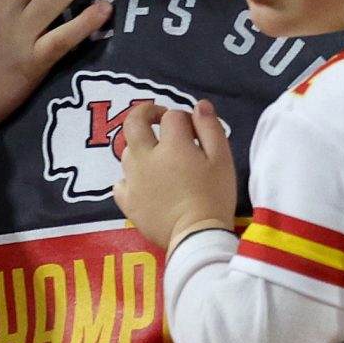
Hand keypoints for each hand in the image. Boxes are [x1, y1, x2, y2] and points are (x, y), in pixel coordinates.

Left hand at [112, 99, 234, 248]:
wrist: (196, 237)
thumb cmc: (214, 197)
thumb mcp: (222, 159)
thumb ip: (210, 128)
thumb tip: (199, 105)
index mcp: (172, 145)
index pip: (172, 116)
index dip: (184, 118)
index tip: (194, 130)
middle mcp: (146, 157)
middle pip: (133, 123)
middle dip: (145, 113)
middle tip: (158, 119)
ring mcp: (133, 179)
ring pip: (128, 152)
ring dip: (141, 147)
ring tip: (159, 159)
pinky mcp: (127, 201)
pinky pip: (121, 182)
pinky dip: (131, 178)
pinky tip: (145, 184)